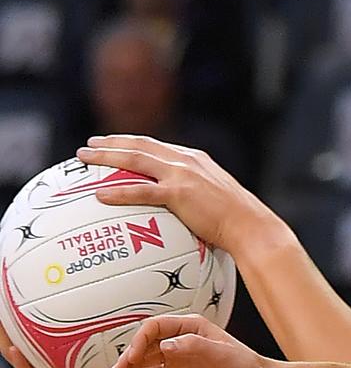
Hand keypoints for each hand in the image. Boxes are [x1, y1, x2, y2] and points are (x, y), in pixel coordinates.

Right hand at [0, 324, 144, 367]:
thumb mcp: (118, 361)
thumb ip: (114, 344)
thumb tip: (123, 315)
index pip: (45, 344)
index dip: (31, 327)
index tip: (21, 306)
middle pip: (30, 350)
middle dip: (16, 333)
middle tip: (5, 312)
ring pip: (27, 362)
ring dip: (11, 345)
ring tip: (1, 329)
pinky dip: (24, 364)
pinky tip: (13, 350)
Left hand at [76, 135, 275, 255]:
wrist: (250, 224)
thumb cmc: (236, 219)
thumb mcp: (215, 197)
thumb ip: (196, 195)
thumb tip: (184, 209)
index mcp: (194, 159)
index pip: (156, 146)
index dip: (132, 143)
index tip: (112, 142)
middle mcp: (186, 161)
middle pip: (140, 146)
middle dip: (112, 142)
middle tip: (90, 143)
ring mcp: (182, 175)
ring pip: (135, 159)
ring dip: (106, 156)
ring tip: (85, 157)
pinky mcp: (179, 193)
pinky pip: (141, 191)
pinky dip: (119, 191)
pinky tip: (100, 194)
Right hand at [106, 314, 270, 367]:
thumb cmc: (244, 366)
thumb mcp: (221, 354)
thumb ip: (194, 346)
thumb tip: (165, 346)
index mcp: (191, 327)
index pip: (155, 327)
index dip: (140, 341)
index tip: (132, 358)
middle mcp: (181, 340)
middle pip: (145, 343)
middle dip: (128, 356)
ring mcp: (178, 358)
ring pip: (145, 360)